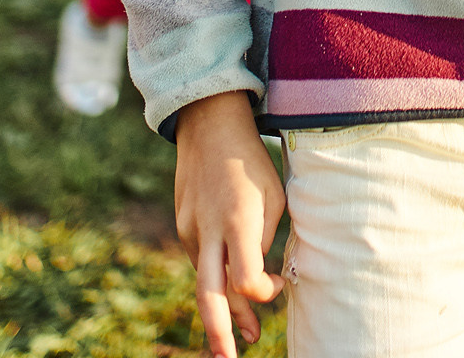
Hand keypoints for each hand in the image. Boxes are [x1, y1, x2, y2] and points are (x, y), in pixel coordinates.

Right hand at [173, 90, 284, 357]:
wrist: (209, 126)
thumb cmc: (252, 162)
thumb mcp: (273, 196)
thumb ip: (264, 239)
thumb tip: (258, 279)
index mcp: (238, 221)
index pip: (246, 279)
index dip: (264, 294)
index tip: (280, 283)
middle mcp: (209, 230)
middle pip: (209, 295)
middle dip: (219, 333)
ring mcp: (191, 230)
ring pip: (203, 282)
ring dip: (222, 312)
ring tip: (242, 338)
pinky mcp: (183, 227)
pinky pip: (200, 261)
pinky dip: (215, 280)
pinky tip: (229, 290)